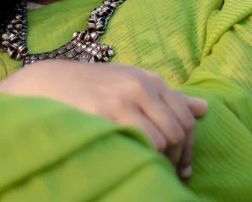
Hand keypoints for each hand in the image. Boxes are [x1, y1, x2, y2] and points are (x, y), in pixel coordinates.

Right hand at [0, 60, 206, 178]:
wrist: (47, 82)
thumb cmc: (92, 86)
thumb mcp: (130, 82)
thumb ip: (166, 96)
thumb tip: (204, 108)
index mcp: (149, 79)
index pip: (186, 118)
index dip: (188, 149)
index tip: (182, 168)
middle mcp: (140, 86)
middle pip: (177, 132)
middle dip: (175, 159)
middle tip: (164, 173)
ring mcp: (121, 100)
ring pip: (159, 142)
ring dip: (156, 161)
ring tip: (145, 166)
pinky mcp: (104, 115)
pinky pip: (136, 144)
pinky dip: (139, 158)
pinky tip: (130, 160)